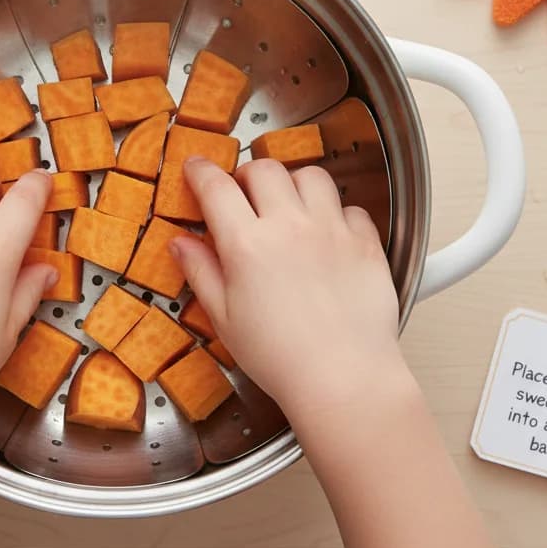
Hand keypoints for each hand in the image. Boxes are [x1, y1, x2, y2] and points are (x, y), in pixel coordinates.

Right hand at [170, 157, 404, 424]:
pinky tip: (328, 234)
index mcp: (247, 244)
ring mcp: (332, 230)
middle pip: (264, 169)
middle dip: (247, 176)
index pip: (216, 187)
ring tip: (288, 206)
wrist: (342, 379)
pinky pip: (351, 208)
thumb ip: (201, 272)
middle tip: (243, 195)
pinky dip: (337, 213)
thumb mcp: (223, 318)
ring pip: (311, 176)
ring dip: (293, 184)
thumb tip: (181, 243)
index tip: (195, 168)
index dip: (201, 171)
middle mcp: (290, 226)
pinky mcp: (366, 243)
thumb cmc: (278, 358)